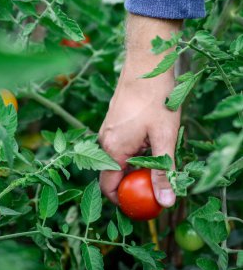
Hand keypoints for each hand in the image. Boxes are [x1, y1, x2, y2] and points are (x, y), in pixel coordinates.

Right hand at [99, 14, 181, 206]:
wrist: (145, 65)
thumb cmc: (155, 99)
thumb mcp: (164, 138)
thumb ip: (163, 171)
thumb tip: (166, 201)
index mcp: (112, 150)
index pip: (109, 188)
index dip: (124, 201)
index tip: (142, 204)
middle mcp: (104, 142)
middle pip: (114, 175)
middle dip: (133, 183)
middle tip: (156, 183)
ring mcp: (107, 132)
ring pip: (118, 160)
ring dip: (136, 166)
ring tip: (158, 158)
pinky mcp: (114, 124)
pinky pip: (120, 147)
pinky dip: (134, 153)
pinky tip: (151, 142)